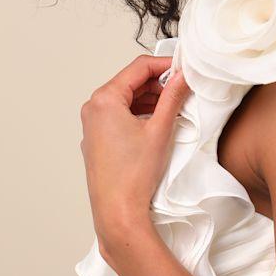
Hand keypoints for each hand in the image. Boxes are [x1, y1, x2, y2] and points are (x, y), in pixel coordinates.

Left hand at [79, 55, 191, 259]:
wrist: (118, 211)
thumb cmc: (134, 174)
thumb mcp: (160, 128)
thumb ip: (173, 97)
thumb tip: (183, 77)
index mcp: (104, 99)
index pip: (139, 67)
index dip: (164, 64)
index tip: (183, 69)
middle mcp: (93, 108)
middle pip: (130, 82)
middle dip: (157, 83)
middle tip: (182, 88)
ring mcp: (92, 125)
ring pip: (125, 99)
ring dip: (149, 98)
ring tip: (174, 106)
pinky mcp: (97, 139)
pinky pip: (118, 115)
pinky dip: (138, 112)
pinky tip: (157, 121)